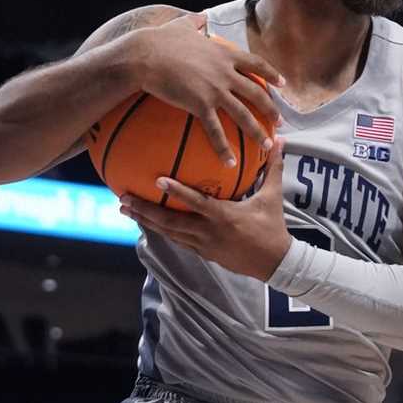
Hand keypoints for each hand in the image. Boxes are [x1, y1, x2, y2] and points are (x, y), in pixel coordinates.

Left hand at [121, 138, 291, 279]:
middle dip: (145, 211)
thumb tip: (278, 140)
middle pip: (170, 222)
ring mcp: (203, 245)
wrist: (274, 263)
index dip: (177, 192)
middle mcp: (209, 232)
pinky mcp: (203, 254)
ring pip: (168, 233)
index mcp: (225, 216)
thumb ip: (273, 168)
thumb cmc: (273, 227)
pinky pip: (177, 240)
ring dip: (146, 221)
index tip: (156, 180)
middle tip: (123, 198)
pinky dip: (160, 230)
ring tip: (126, 209)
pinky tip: (147, 222)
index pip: (196, 203)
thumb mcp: (273, 197)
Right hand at [134, 12, 284, 166]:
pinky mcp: (200, 105)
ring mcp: (215, 90)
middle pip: (256, 93)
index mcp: (224, 54)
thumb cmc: (159, 40)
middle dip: (271, 109)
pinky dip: (224, 149)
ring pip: (244, 114)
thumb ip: (195, 23)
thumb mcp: (182, 26)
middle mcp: (226, 73)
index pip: (256, 64)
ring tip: (267, 146)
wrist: (145, 55)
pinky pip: (216, 131)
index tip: (283, 84)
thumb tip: (200, 17)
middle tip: (280, 123)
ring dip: (257, 132)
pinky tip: (230, 163)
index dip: (271, 74)